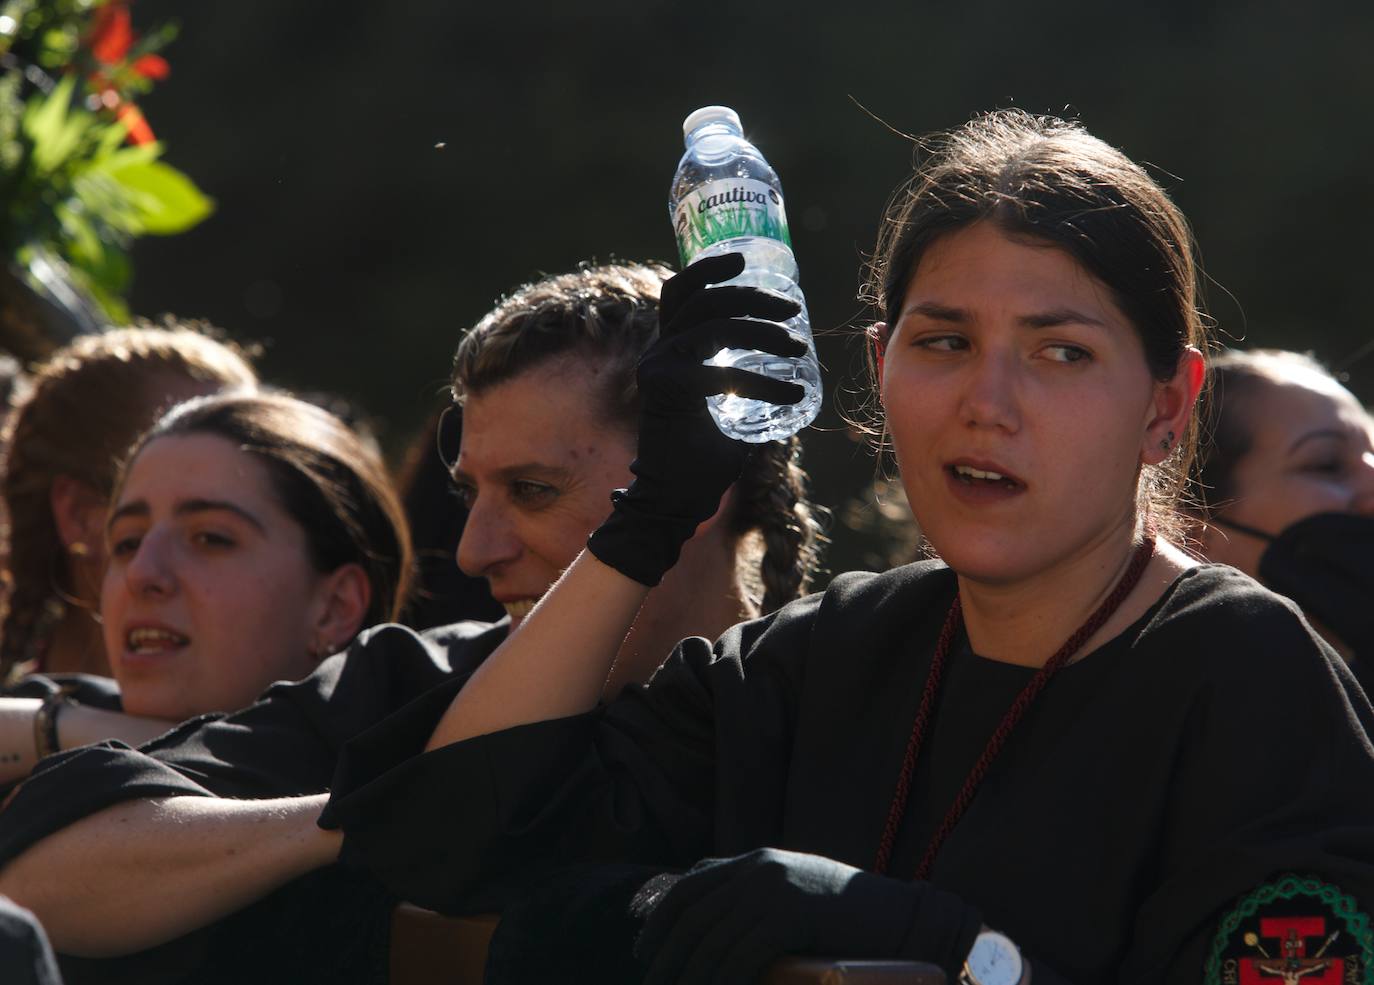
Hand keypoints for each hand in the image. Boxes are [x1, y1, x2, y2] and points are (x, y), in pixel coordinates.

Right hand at [587, 253, 804, 585]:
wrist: (675, 498)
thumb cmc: (704, 455)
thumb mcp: (725, 402)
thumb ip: (740, 375)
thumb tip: (790, 359)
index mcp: (669, 346)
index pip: (681, 291)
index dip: (708, 268)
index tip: (744, 259)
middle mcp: (659, 351)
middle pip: (705, 300)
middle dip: (752, 297)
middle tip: (792, 312)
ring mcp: (659, 369)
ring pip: (715, 327)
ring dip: (763, 332)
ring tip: (799, 348)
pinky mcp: (668, 393)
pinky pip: (722, 375)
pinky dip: (765, 383)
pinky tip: (796, 394)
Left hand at [634, 848, 981, 984]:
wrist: (903, 915)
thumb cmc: (850, 916)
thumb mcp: (795, 894)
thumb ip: (756, 898)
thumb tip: (714, 928)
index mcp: (755, 861)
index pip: (690, 886)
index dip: (660, 922)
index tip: (646, 953)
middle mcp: (758, 868)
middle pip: (693, 916)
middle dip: (668, 957)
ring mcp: (774, 888)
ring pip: (712, 941)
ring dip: (691, 977)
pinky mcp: (790, 914)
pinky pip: (741, 955)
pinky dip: (725, 981)